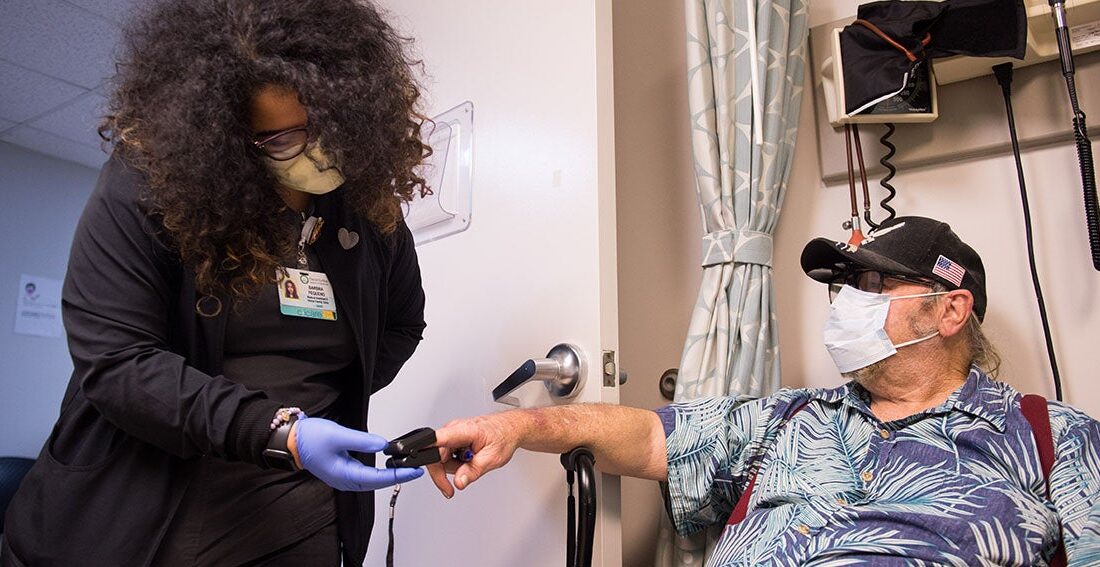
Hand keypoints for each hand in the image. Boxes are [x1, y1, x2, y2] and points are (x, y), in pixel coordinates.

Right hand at [290, 417, 423, 490]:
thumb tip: (382, 445)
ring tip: (406, 467)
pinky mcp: (342, 471)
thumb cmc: (309, 439)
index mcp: (344, 475)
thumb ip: (362, 441)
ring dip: (389, 475)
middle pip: (377, 483)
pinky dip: (378, 472)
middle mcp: (345, 480)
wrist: (291, 440)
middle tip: (416, 470)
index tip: (414, 471)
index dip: (398, 475)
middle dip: (398, 477)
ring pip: (371, 480)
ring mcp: (343, 477)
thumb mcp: (338, 435)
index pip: (378, 478)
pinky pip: (365, 475)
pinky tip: (386, 465)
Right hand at [427, 412, 524, 497]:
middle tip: (451, 488)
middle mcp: (453, 429)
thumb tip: (459, 482)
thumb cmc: (503, 437)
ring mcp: (452, 434)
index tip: (416, 462)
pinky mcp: (453, 439)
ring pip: (440, 458)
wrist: (510, 428)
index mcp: (462, 430)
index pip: (436, 440)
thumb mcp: (492, 458)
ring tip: (471, 464)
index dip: (423, 451)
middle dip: (444, 473)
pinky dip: (455, 464)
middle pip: (434, 456)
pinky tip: (468, 461)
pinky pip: (445, 456)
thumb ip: (473, 471)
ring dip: (453, 468)